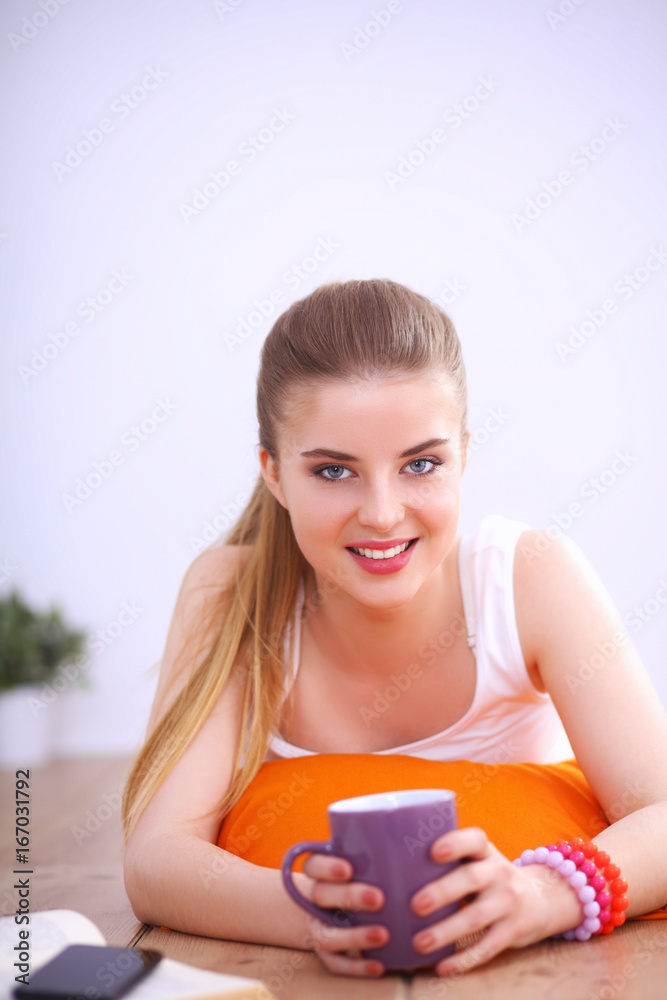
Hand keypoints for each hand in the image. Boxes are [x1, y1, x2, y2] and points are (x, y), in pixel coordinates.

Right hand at [299, 852, 388, 976]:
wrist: (334, 909)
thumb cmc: (364, 876)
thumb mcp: (364, 860)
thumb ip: (382, 852)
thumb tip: (423, 834)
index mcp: (321, 873)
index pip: (313, 865)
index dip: (327, 867)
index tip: (349, 868)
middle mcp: (316, 899)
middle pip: (322, 895)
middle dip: (350, 897)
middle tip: (379, 898)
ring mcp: (319, 927)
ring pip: (326, 934)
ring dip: (354, 936)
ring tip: (384, 935)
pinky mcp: (328, 954)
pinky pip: (336, 964)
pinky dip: (357, 967)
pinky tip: (379, 966)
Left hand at [409, 826, 577, 975]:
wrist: (540, 899)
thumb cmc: (490, 877)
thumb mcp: (479, 860)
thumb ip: (450, 861)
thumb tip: (392, 867)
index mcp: (486, 852)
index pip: (474, 840)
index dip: (455, 843)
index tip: (433, 852)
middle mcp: (499, 873)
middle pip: (471, 879)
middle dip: (442, 891)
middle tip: (415, 904)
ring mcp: (508, 902)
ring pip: (476, 917)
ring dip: (446, 931)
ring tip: (419, 942)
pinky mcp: (513, 931)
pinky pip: (487, 947)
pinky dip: (464, 959)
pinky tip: (442, 967)